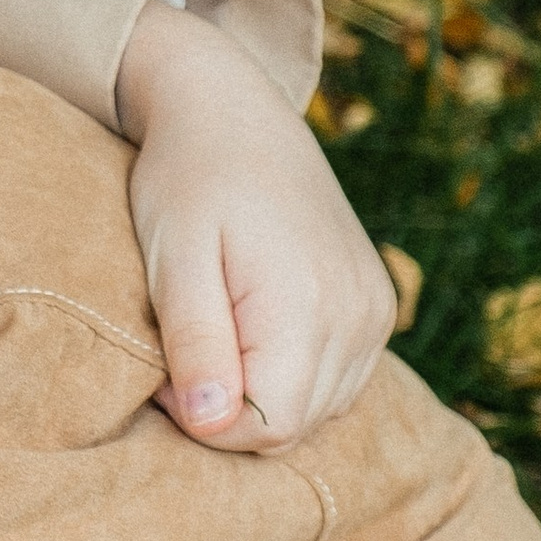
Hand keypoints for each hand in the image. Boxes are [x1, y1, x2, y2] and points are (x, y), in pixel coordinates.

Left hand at [116, 1, 396, 452]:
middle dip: (230, 412)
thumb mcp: (174, 258)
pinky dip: (293, 377)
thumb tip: (212, 423)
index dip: (202, 420)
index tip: (162, 367)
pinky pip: (337, 381)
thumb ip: (196, 343)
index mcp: (307, 304)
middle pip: (294, 428)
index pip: (265, 428)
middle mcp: (358, 314)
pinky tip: (254, 328)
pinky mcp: (378, 307)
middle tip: (180, 350)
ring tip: (216, 329)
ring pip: (318, 412)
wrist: (234, 112)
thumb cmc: (187, 181)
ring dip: (262, 396)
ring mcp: (376, 311)